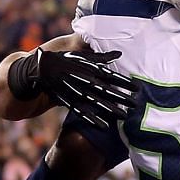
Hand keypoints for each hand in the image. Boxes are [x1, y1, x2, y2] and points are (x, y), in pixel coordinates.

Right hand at [8, 47, 135, 130]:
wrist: (41, 68)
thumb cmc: (66, 60)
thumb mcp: (83, 56)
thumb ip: (101, 57)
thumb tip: (119, 53)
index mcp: (89, 68)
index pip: (111, 76)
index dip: (125, 82)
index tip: (138, 89)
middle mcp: (84, 80)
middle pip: (106, 90)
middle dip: (122, 97)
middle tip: (136, 104)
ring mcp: (76, 91)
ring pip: (96, 102)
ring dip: (110, 109)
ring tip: (124, 116)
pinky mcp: (69, 100)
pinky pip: (82, 111)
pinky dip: (93, 119)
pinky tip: (104, 126)